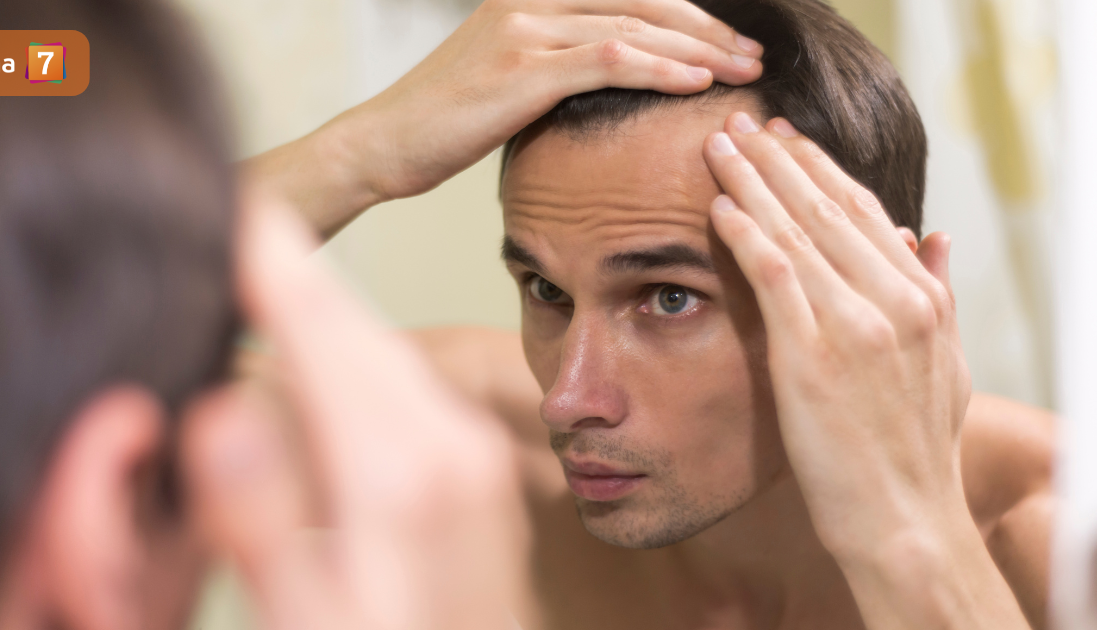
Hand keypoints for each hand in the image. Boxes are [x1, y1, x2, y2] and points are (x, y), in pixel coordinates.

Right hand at [179, 190, 528, 629]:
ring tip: (270, 265)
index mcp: (401, 475)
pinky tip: (328, 355)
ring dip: (327, 309)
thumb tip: (221, 415)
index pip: (325, 335)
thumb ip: (265, 522)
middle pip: (358, 329)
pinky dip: (356, 354)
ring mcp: (470, 455)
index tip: (237, 203)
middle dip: (296, 273)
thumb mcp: (313, 618)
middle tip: (241, 220)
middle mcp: (449, 447)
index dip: (274, 266)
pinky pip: (407, 384)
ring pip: (384, 350)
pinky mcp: (472, 469)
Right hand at [246, 0, 762, 238]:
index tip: (729, 44)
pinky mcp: (522, 66)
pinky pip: (609, 59)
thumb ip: (555, 70)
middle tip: (753, 54)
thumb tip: (607, 87)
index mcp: (533, 0)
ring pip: (635, 27)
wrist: (382, 144)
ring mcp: (526, 28)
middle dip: (707, 29)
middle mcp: (533, 1)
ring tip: (743, 70)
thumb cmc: (443, 123)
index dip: (686, 18)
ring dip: (698, 49)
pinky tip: (697, 82)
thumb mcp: (504, 84)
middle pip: (644, 2)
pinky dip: (660, 68)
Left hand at [702, 113, 1028, 629]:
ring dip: (753, 181)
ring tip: (719, 146)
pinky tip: (720, 205)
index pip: (863, 212)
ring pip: (797, 230)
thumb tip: (932, 235)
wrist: (903, 518)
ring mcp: (855, 325)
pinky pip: (775, 275)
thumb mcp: (946, 365)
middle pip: (826, 208)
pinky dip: (746, 234)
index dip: (820, 170)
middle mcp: (894, 301)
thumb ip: (938, 294)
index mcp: (922, 299)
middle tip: (741, 123)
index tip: (786, 140)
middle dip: (778, 159)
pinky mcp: (813, 354)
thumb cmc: (914, 448)